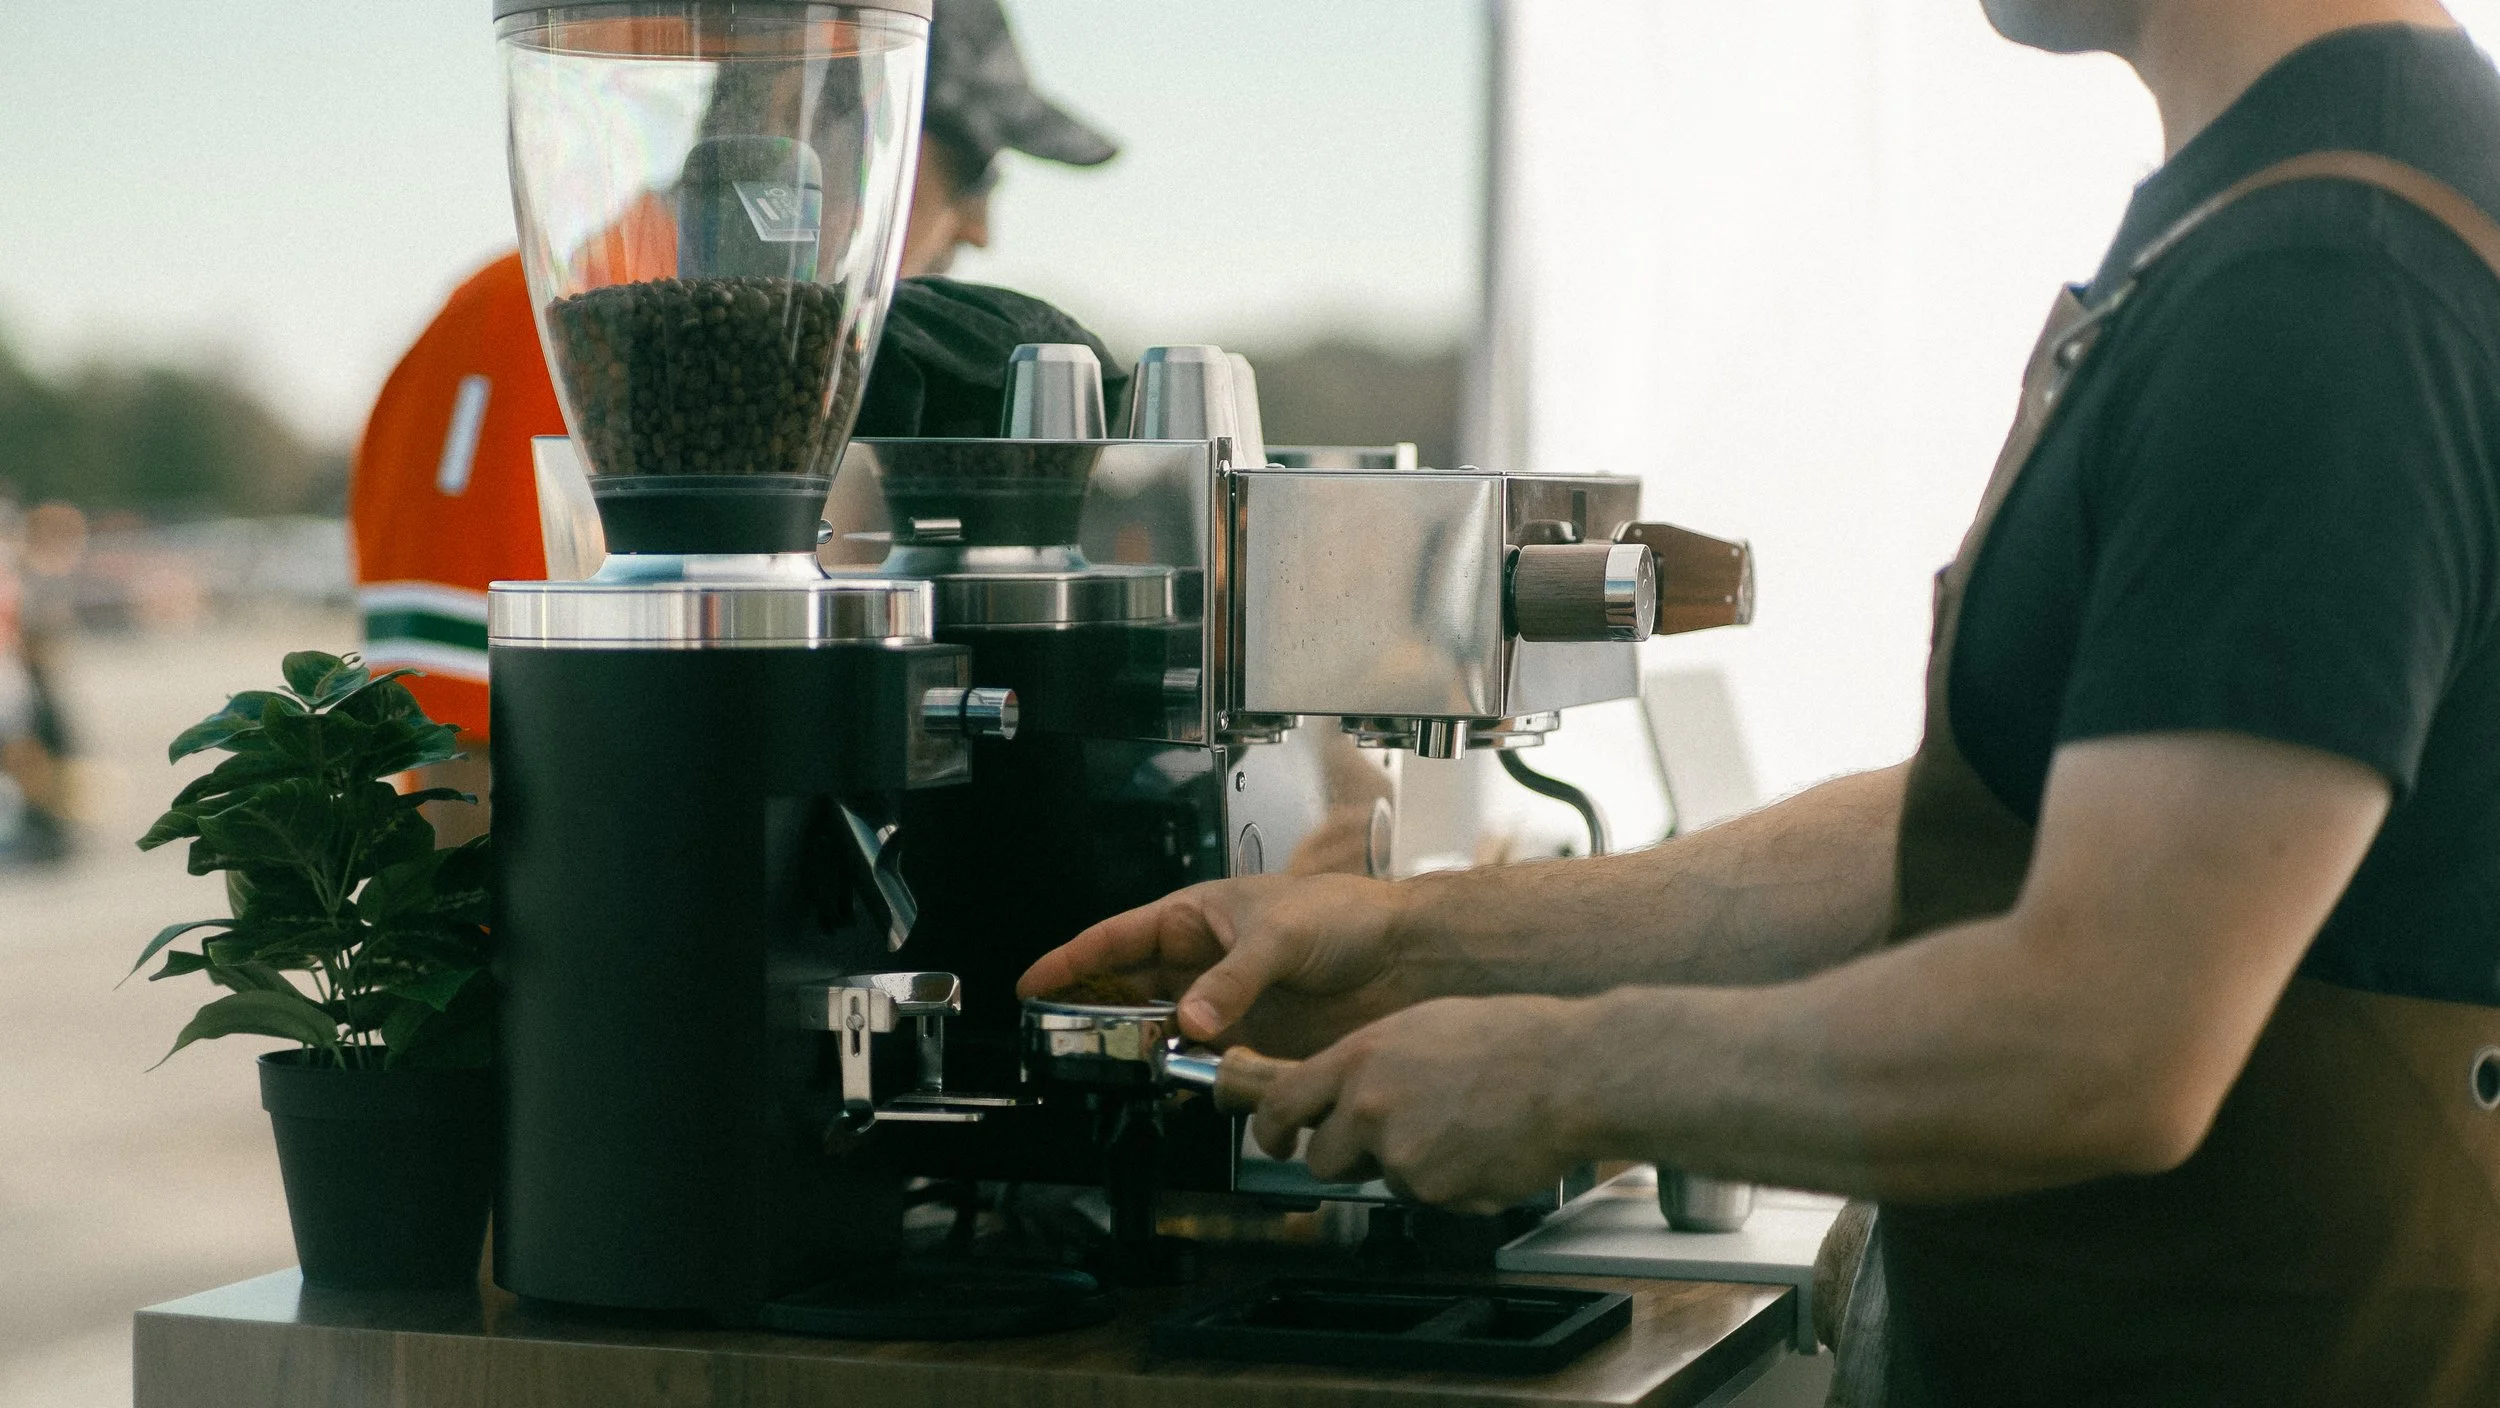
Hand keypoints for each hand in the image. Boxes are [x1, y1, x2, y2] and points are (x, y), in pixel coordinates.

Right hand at [1016, 873, 1413, 1053]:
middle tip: (1060, 1038)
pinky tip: (1172, 1084)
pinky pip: (1203, 1061)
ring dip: (1138, 1047)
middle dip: (1093, 1012)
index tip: (1031, 984)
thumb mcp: (1279, 935)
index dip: (1072, 961)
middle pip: (1129, 989)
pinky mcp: (1253, 1038)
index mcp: (1197, 916)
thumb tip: (1189, 1018)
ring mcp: (1226, 1001)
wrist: (1405, 954)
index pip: (1118, 938)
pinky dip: (1184, 1074)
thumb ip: (1231, 980)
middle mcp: (1204, 960)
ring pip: (1161, 1029)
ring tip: (1112, 1065)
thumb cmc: (1347, 915)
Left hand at [1252, 995, 1595, 1213]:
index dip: (1271, 1129)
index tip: (1274, 1141)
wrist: (1569, 1074)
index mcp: (1360, 1058)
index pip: (1282, 1103)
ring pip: (1381, 1180)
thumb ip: (1371, 1061)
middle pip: (1321, 1158)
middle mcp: (1369, 1106)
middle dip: (1346, 1156)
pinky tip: (1482, 1147)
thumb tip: (1345, 1087)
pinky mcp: (1435, 1191)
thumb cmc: (1510, 1039)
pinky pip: (1427, 1197)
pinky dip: (1449, 1183)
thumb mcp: (1421, 1025)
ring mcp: (1400, 1154)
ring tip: (1458, 1127)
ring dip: (1408, 1167)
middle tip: (1389, 1138)